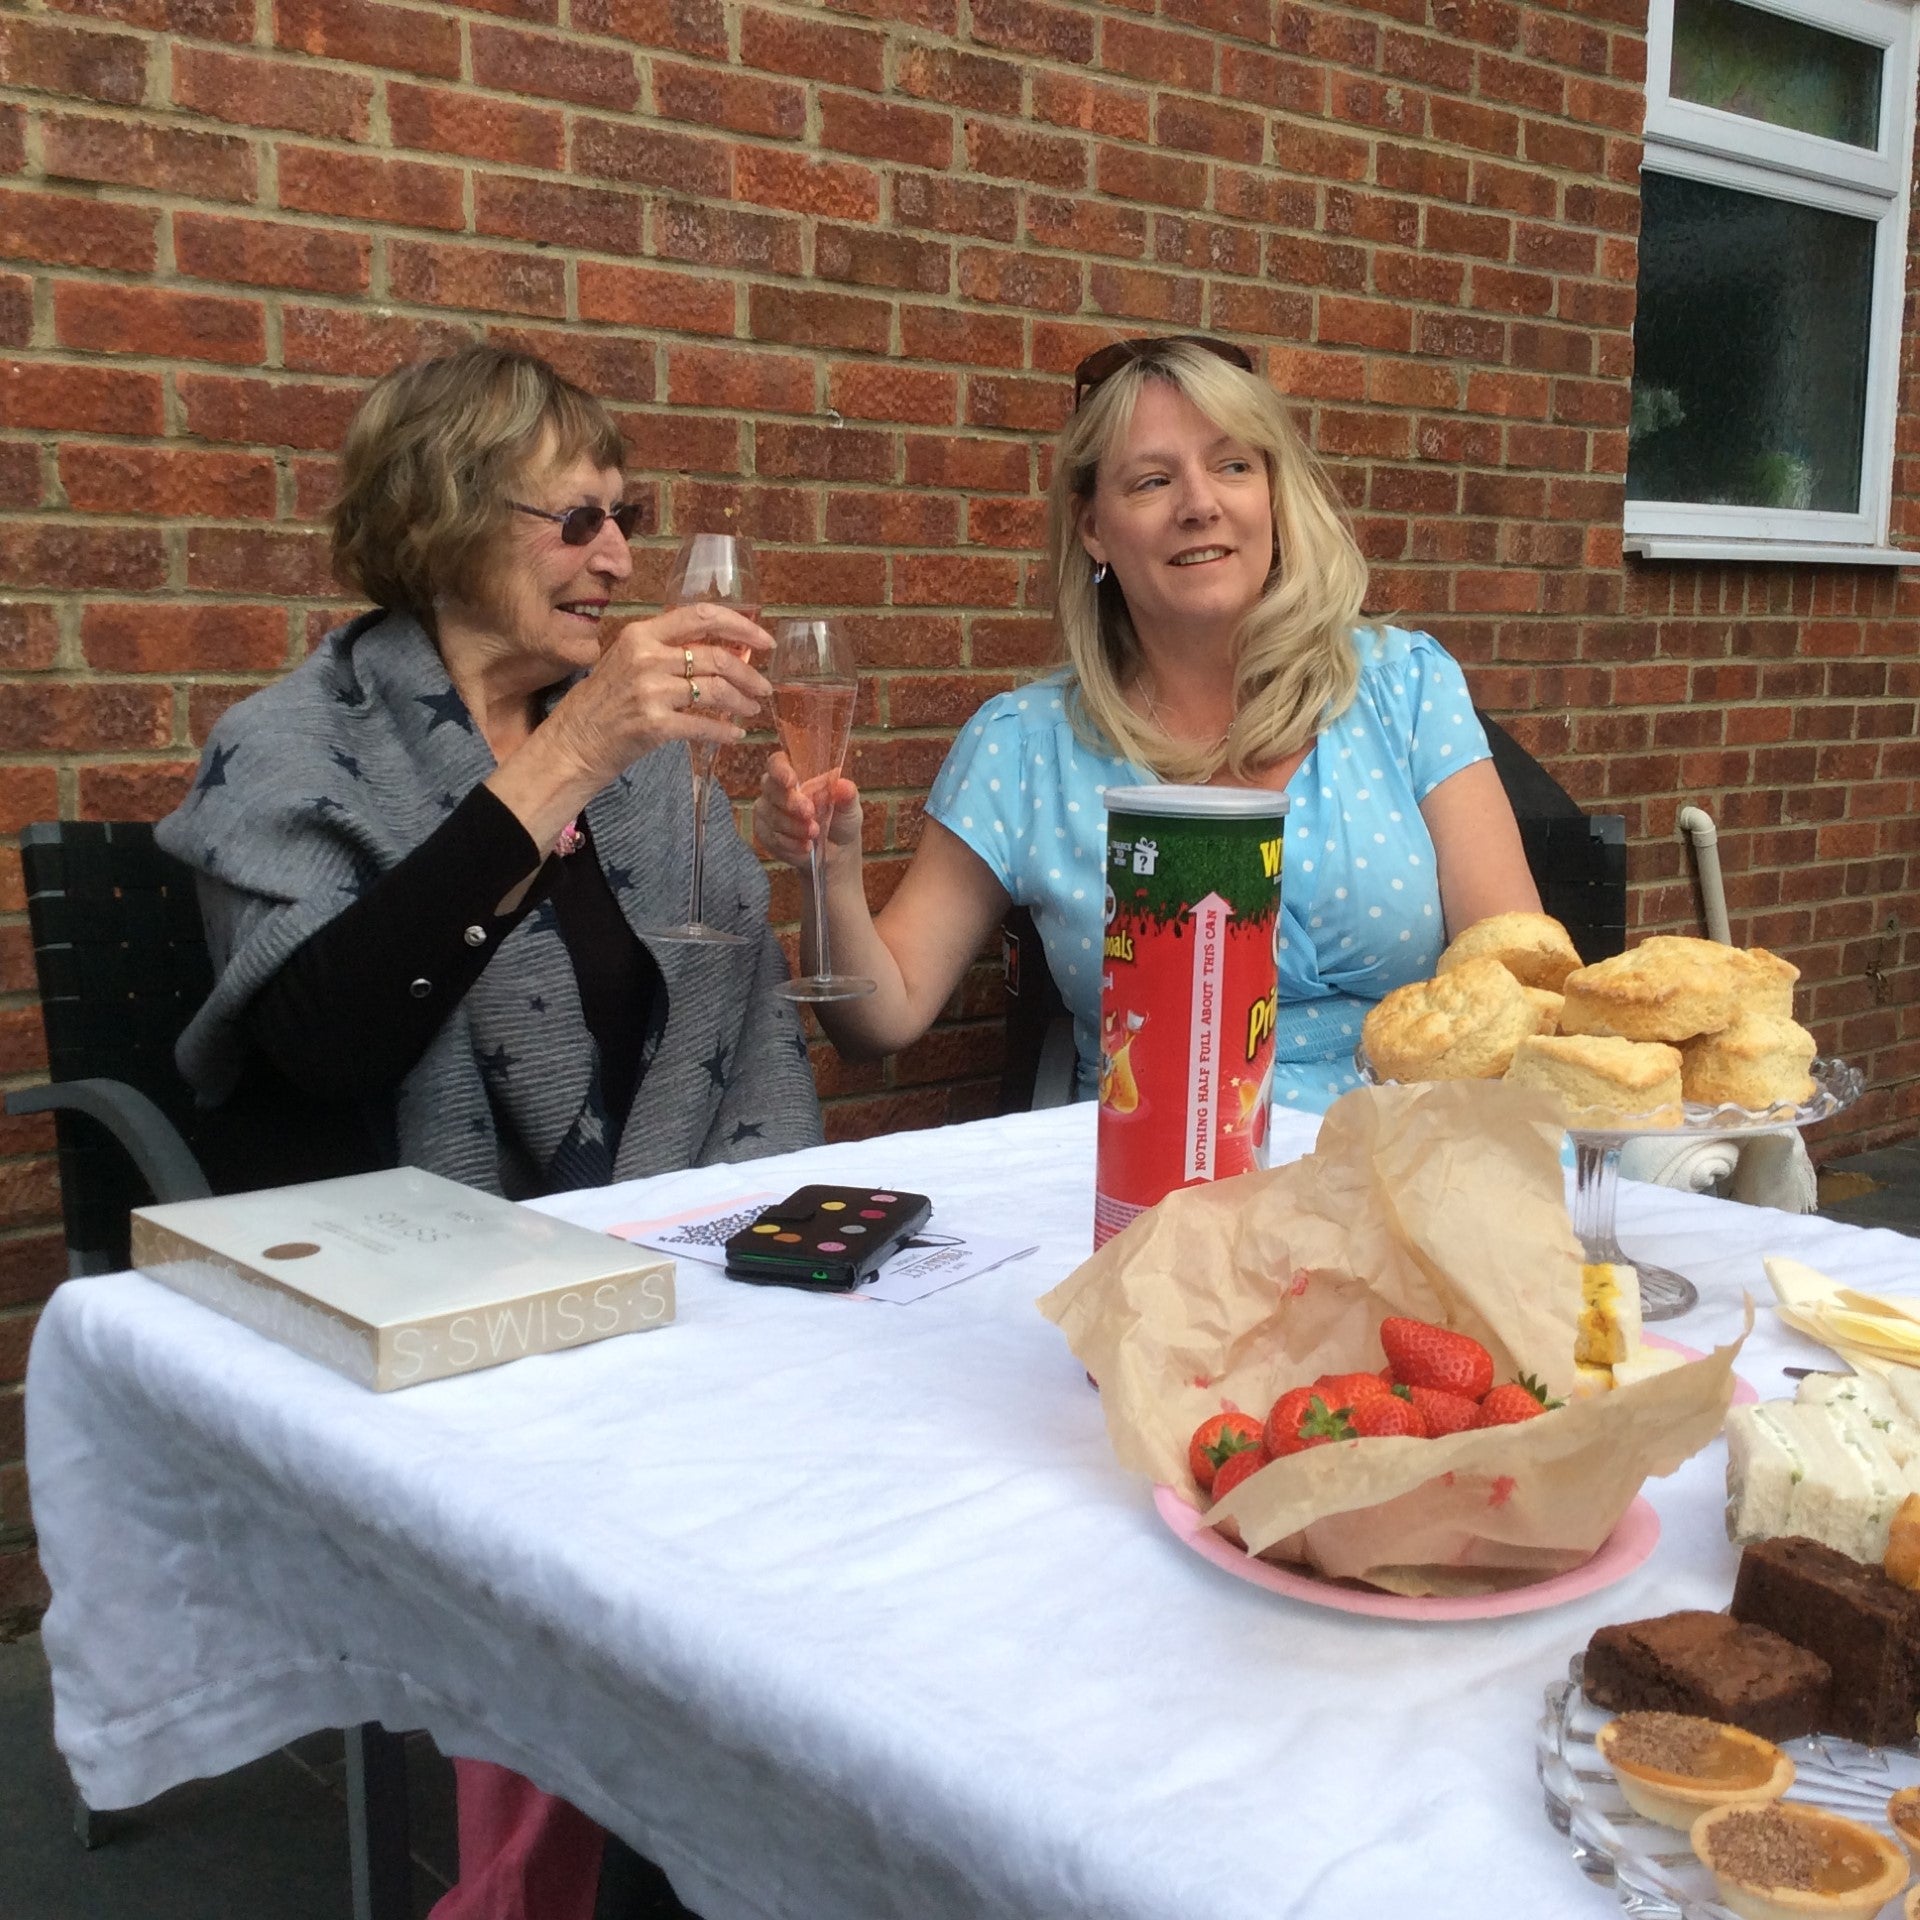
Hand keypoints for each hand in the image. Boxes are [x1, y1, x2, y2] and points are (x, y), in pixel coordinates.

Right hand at [543, 603, 771, 786]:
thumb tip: (718, 651)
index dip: (740, 626)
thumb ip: (666, 651)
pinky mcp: (655, 725)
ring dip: (742, 701)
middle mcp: (646, 657)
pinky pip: (704, 725)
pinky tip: (736, 735)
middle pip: (716, 656)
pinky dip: (726, 731)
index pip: (701, 616)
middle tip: (764, 686)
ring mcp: (650, 691)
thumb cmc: (602, 703)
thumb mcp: (627, 661)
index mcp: (641, 635)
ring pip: (716, 690)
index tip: (764, 641)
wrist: (572, 743)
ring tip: (752, 709)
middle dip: (749, 673)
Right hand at [754, 750, 861, 870]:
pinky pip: (770, 838)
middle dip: (790, 802)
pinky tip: (805, 847)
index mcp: (795, 774)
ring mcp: (767, 812)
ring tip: (814, 833)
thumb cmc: (841, 819)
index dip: (779, 769)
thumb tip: (842, 786)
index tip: (790, 781)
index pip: (777, 763)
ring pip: (771, 816)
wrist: (837, 851)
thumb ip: (846, 794)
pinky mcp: (765, 835)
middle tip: (809, 813)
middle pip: (770, 789)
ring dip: (793, 827)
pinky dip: (789, 844)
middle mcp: (776, 790)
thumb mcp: (849, 806)